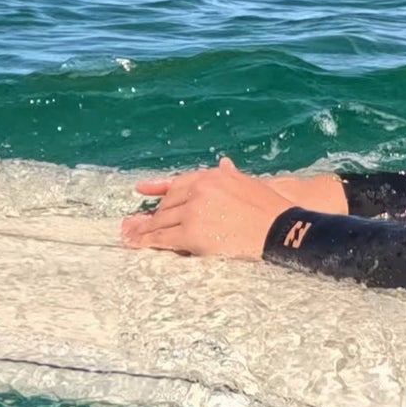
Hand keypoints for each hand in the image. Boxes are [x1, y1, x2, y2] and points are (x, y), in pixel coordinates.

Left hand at [121, 156, 292, 259]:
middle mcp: (200, 190)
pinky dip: (146, 241)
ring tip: (128, 234)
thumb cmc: (269, 207)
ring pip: (161, 221)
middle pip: (167, 204)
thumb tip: (224, 163)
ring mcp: (193, 210)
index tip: (141, 190)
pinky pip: (163, 238)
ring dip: (142, 229)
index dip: (159, 190)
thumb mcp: (247, 183)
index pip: (178, 183)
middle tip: (132, 222)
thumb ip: (230, 174)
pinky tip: (136, 243)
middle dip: (149, 214)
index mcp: (212, 176)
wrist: (278, 228)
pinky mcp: (191, 232)